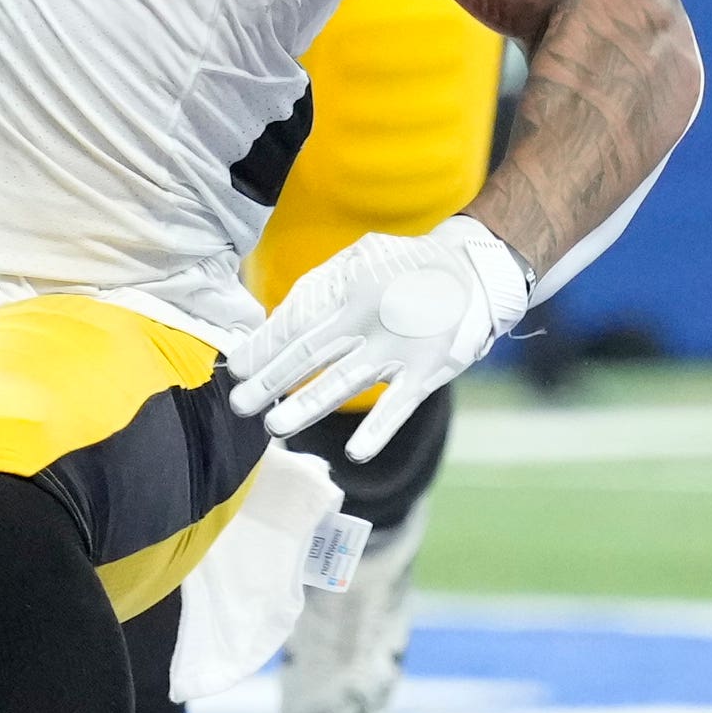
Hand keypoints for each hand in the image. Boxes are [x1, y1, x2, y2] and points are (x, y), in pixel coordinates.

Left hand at [228, 215, 531, 454]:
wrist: (473, 270)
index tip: (238, 368)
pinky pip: (399, 406)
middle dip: (272, 380)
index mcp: (350, 287)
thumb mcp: (360, 259)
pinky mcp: (427, 371)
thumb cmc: (403, 267)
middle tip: (239, 403)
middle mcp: (371, 318)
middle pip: (311, 353)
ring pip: (345, 382)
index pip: (297, 321)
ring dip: (308, 406)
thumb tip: (276, 323)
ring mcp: (400, 348)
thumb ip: (321, 287)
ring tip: (275, 426)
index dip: (264, 346)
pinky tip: (356, 454)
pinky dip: (379, 431)